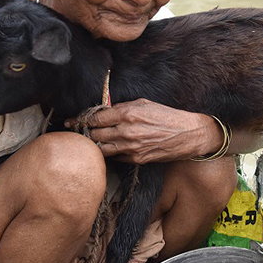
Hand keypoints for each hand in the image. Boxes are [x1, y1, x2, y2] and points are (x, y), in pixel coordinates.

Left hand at [67, 99, 222, 163]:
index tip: (73, 121)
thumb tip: (104, 111)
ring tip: (88, 142)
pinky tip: (107, 149)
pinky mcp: (137, 159)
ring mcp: (131, 148)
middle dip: (84, 133)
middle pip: (94, 135)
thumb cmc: (167, 116)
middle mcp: (126, 131)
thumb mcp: (144, 104)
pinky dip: (109, 153)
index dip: (81, 119)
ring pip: (101, 149)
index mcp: (127, 114)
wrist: (189, 134)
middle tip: (76, 132)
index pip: (95, 118)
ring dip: (93, 145)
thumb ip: (122, 107)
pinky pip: (115, 157)